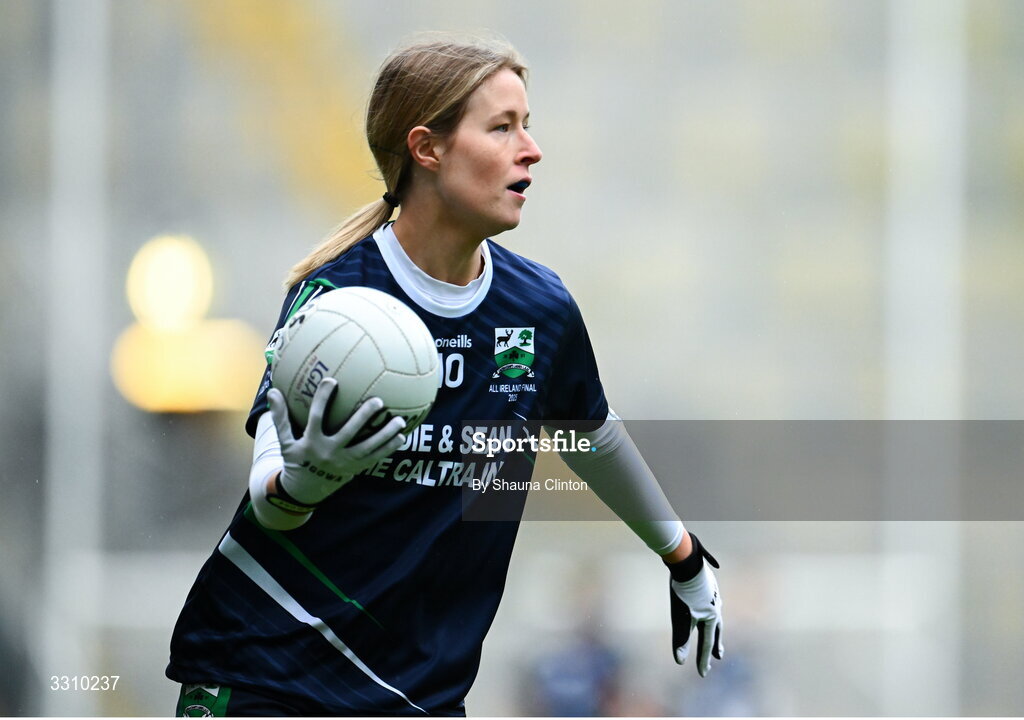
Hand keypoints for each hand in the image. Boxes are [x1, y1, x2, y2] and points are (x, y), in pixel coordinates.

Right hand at [266, 378, 405, 509]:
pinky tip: (402, 437)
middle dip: (363, 417)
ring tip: (400, 421)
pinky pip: (374, 459)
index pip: (316, 417)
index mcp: (311, 442)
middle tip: (378, 401)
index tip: (331, 380)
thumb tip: (272, 391)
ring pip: (367, 448)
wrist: (304, 492)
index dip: (322, 399)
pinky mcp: (355, 470)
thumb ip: (281, 417)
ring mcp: (344, 462)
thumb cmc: (296, 460)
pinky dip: (388, 449)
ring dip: (384, 435)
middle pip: (349, 433)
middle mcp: (329, 452)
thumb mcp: (285, 442)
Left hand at [667, 533, 722, 676]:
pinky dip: (709, 609)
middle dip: (715, 644)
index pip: (706, 644)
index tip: (703, 675)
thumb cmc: (683, 591)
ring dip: (714, 626)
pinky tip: (706, 604)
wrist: (687, 560)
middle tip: (718, 656)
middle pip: (715, 631)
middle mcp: (715, 608)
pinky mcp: (708, 586)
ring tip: (713, 630)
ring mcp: (713, 596)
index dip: (703, 660)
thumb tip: (679, 661)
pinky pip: (710, 601)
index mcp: (711, 618)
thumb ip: (681, 639)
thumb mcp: (680, 617)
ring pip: (714, 615)